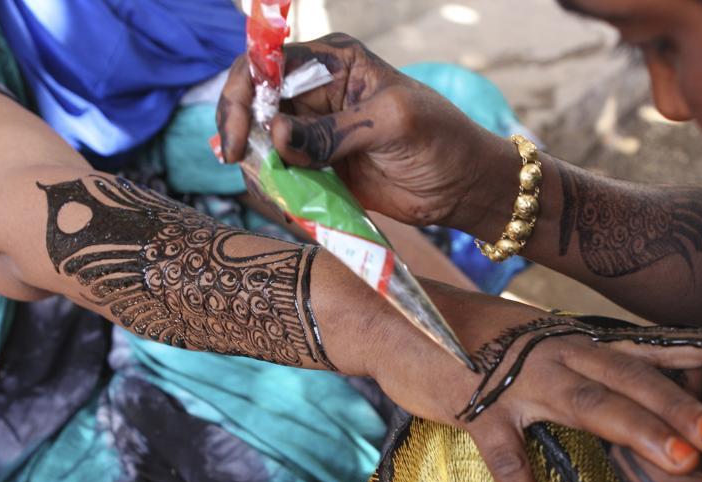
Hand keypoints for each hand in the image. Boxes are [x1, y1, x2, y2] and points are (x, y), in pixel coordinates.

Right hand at [217, 33, 513, 229]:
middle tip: (243, 165)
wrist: (463, 188)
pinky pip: (282, 174)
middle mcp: (318, 91)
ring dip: (259, 165)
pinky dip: (276, 188)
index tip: (237, 136)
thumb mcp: (391, 124)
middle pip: (255, 104)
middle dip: (244, 134)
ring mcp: (316, 132)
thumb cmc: (441, 140)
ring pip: (263, 143)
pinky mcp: (320, 168)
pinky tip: (285, 200)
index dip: (243, 94)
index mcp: (334, 61)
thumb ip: (333, 131)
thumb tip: (276, 137)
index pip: (268, 64)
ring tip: (274, 189)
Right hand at [350, 282, 701, 481]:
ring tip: (683, 463)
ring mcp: (518, 380)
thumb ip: (572, 357)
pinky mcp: (477, 409)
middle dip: (681, 403)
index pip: (645, 344)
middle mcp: (556, 352)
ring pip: (588, 404)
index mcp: (572, 339)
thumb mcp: (530, 339)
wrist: (399, 319)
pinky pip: (508, 461)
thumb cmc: (469, 336)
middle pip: (629, 377)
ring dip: (637, 431)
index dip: (700, 348)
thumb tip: (614, 376)